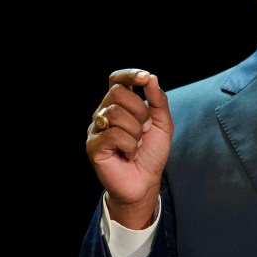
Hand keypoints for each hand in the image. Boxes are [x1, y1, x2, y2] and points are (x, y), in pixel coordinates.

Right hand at [86, 69, 172, 227]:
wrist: (146, 181)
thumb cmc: (151, 152)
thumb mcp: (162, 123)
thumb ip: (158, 100)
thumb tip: (150, 78)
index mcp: (120, 105)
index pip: (117, 80)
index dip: (129, 75)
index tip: (145, 78)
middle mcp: (104, 113)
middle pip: (118, 93)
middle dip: (140, 110)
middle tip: (144, 129)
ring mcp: (96, 129)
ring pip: (116, 113)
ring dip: (136, 131)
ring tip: (137, 144)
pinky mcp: (93, 146)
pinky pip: (114, 134)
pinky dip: (130, 145)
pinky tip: (129, 153)